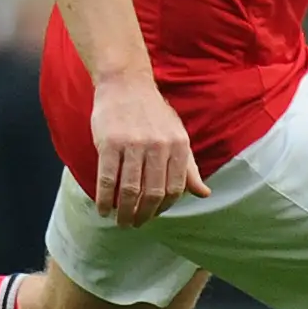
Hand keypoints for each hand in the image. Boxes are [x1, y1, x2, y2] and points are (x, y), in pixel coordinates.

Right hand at [89, 75, 209, 226]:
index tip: (154, 215)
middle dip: (143, 215)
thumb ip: (189, 167)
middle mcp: (159, 146)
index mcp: (179, 145)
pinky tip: (103, 209)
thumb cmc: (153, 114)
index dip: (164, 207)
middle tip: (134, 224)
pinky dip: (105, 198)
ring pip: (130, 189)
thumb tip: (204, 194)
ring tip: (120, 222)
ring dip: (124, 212)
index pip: (175, 188)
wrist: (126, 84)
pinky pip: (107, 178)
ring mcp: (133, 144)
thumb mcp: (178, 136)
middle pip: (153, 193)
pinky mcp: (109, 143)